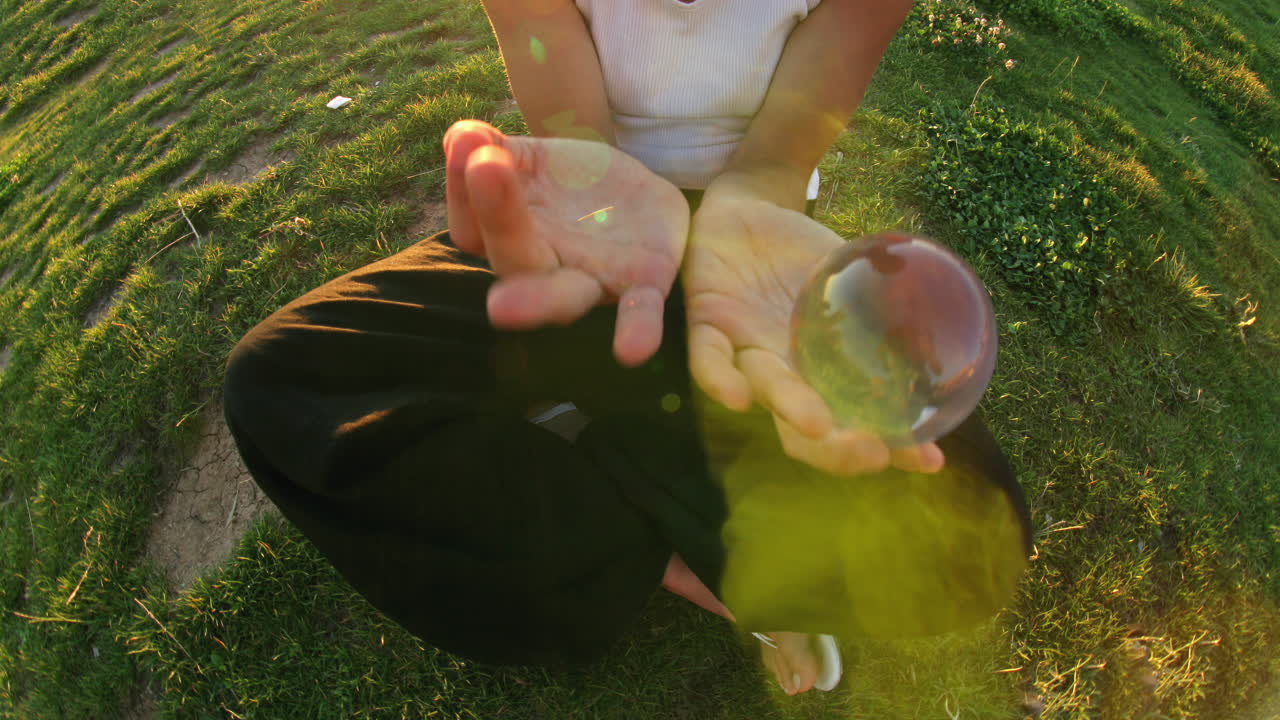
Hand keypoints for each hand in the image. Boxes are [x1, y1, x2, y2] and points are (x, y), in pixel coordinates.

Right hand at [443, 120, 689, 366]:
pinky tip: (630, 352)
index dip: (465, 186)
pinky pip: (639, 314)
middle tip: (483, 170)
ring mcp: (592, 283)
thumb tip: (462, 137)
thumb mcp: (535, 161)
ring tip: (502, 310)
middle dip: (498, 219)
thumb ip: (499, 152)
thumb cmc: (574, 188)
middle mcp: (543, 269)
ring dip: (537, 303)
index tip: (468, 143)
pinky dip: (636, 331)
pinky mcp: (643, 288)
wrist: (643, 201)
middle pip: (512, 259)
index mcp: (510, 238)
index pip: (472, 224)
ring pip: (563, 296)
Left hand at [683, 178, 942, 475]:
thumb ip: (893, 305)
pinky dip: (721, 380)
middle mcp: (783, 374)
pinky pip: (708, 360)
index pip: (856, 427)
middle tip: (876, 453)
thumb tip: (950, 329)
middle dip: (839, 448)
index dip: (892, 449)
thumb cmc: (805, 254)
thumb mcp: (857, 278)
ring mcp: (745, 352)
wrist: (750, 209)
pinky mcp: (707, 324)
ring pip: (766, 392)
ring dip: (792, 410)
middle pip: (803, 433)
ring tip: (820, 426)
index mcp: (822, 373)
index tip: (931, 459)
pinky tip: (738, 398)